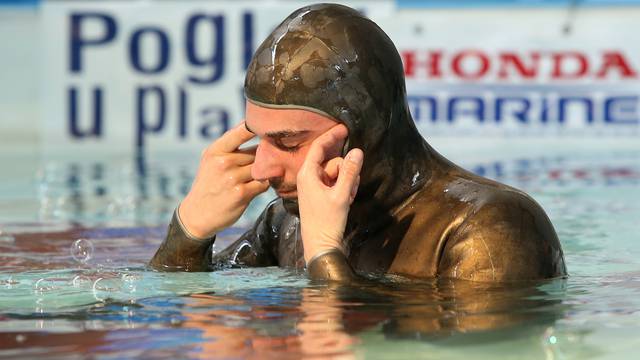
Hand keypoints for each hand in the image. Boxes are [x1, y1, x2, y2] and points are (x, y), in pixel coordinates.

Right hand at [179, 122, 269, 238]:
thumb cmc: (209, 183)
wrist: (197, 214)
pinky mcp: (242, 193)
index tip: (270, 126)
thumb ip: (229, 144)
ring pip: (262, 167)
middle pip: (257, 152)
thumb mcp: (211, 159)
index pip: (242, 131)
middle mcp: (224, 162)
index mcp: (216, 150)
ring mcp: (233, 178)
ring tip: (258, 176)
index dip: (258, 127)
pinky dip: (263, 184)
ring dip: (265, 172)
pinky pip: (263, 183)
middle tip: (268, 160)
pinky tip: (255, 187)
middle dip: (264, 156)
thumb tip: (253, 126)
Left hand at [297, 124, 362, 263]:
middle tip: (350, 187)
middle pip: (333, 161)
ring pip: (337, 172)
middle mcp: (308, 177)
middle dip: (345, 170)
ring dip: (347, 181)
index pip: (318, 147)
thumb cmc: (327, 221)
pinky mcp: (321, 194)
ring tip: (347, 198)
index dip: (332, 135)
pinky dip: (344, 188)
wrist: (320, 246)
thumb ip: (350, 172)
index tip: (344, 127)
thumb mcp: (342, 195)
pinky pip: (337, 183)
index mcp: (307, 174)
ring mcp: (315, 186)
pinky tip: (347, 200)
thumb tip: (357, 151)